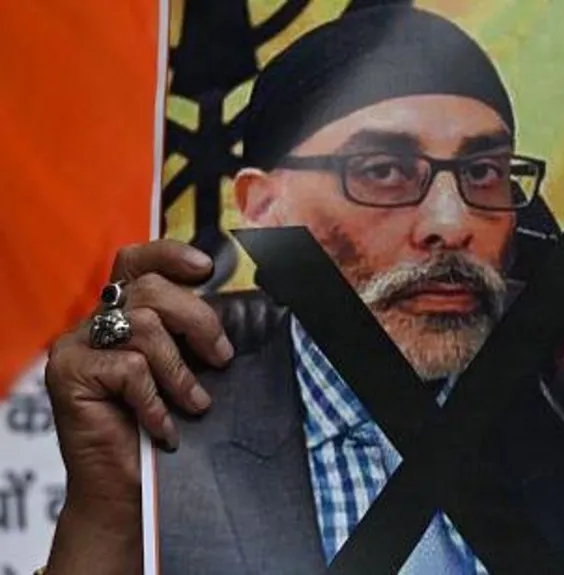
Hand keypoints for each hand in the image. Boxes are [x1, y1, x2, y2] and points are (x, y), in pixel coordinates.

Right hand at [43, 240, 231, 573]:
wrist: (127, 490)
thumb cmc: (161, 428)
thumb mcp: (183, 371)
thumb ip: (190, 337)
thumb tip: (232, 311)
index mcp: (120, 315)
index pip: (136, 262)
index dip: (169, 255)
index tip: (205, 267)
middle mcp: (93, 324)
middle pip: (149, 290)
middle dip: (198, 320)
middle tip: (221, 358)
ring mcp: (76, 347)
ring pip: (143, 326)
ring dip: (179, 370)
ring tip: (195, 404)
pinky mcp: (69, 374)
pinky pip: (129, 368)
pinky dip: (156, 399)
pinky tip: (163, 426)